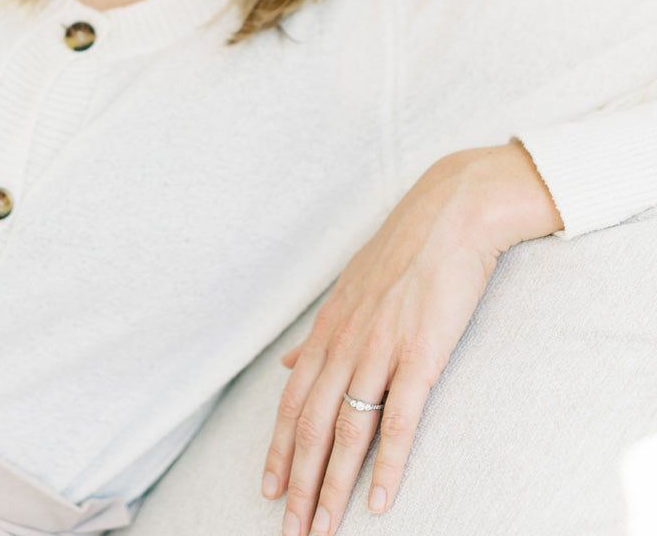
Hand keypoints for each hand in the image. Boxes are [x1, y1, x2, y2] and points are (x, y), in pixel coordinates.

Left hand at [261, 142, 562, 535]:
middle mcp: (346, 342)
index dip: (279, 449)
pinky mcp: (421, 355)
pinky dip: (387, 464)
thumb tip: (288, 363)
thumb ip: (319, 333)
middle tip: (290, 530)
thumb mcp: (349, 288)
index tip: (268, 489)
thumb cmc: (404, 252)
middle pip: (312, 426)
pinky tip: (378, 501)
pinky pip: (400, 420)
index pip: (293, 401)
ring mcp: (381, 350)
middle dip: (298, 482)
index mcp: (329, 328)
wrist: (450, 215)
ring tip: (322, 528)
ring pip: (347, 431)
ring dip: (332, 486)